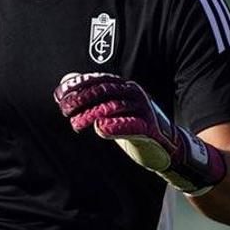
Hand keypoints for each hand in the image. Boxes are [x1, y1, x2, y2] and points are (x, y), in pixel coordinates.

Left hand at [53, 72, 224, 194]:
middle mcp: (135, 95)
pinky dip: (115, 127)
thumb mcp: (112, 110)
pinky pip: (132, 125)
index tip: (60, 95)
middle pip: (105, 92)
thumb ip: (91, 97)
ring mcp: (144, 112)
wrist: (169, 148)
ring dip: (92, 115)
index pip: (99, 81)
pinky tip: (100, 129)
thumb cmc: (136, 127)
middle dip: (82, 99)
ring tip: (75, 124)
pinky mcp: (150, 130)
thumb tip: (66, 81)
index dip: (79, 86)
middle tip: (65, 110)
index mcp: (126, 88)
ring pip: (114, 108)